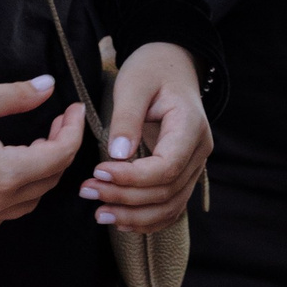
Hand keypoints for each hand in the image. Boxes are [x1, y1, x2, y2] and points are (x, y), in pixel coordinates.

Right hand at [0, 75, 87, 230]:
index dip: (73, 130)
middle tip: (56, 121)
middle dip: (60, 148)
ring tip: (36, 141)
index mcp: (4, 174)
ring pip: (31, 199)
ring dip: (42, 171)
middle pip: (50, 179)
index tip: (74, 108)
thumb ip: (17, 96)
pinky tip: (11, 166)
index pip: (59, 156)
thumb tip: (48, 87)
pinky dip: (20, 190)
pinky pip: (7, 211)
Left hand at [79, 42, 210, 232]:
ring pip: (171, 205)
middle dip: (125, 197)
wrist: (172, 65)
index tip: (98, 172)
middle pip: (167, 191)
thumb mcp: (134, 85)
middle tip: (87, 191)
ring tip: (99, 214)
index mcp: (190, 126)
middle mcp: (199, 150)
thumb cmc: (152, 70)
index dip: (132, 177)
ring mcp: (194, 165)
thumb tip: (117, 155)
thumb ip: (127, 118)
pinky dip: (148, 219)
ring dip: (134, 215)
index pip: (166, 167)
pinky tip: (121, 221)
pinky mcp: (183, 173)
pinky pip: (171, 206)